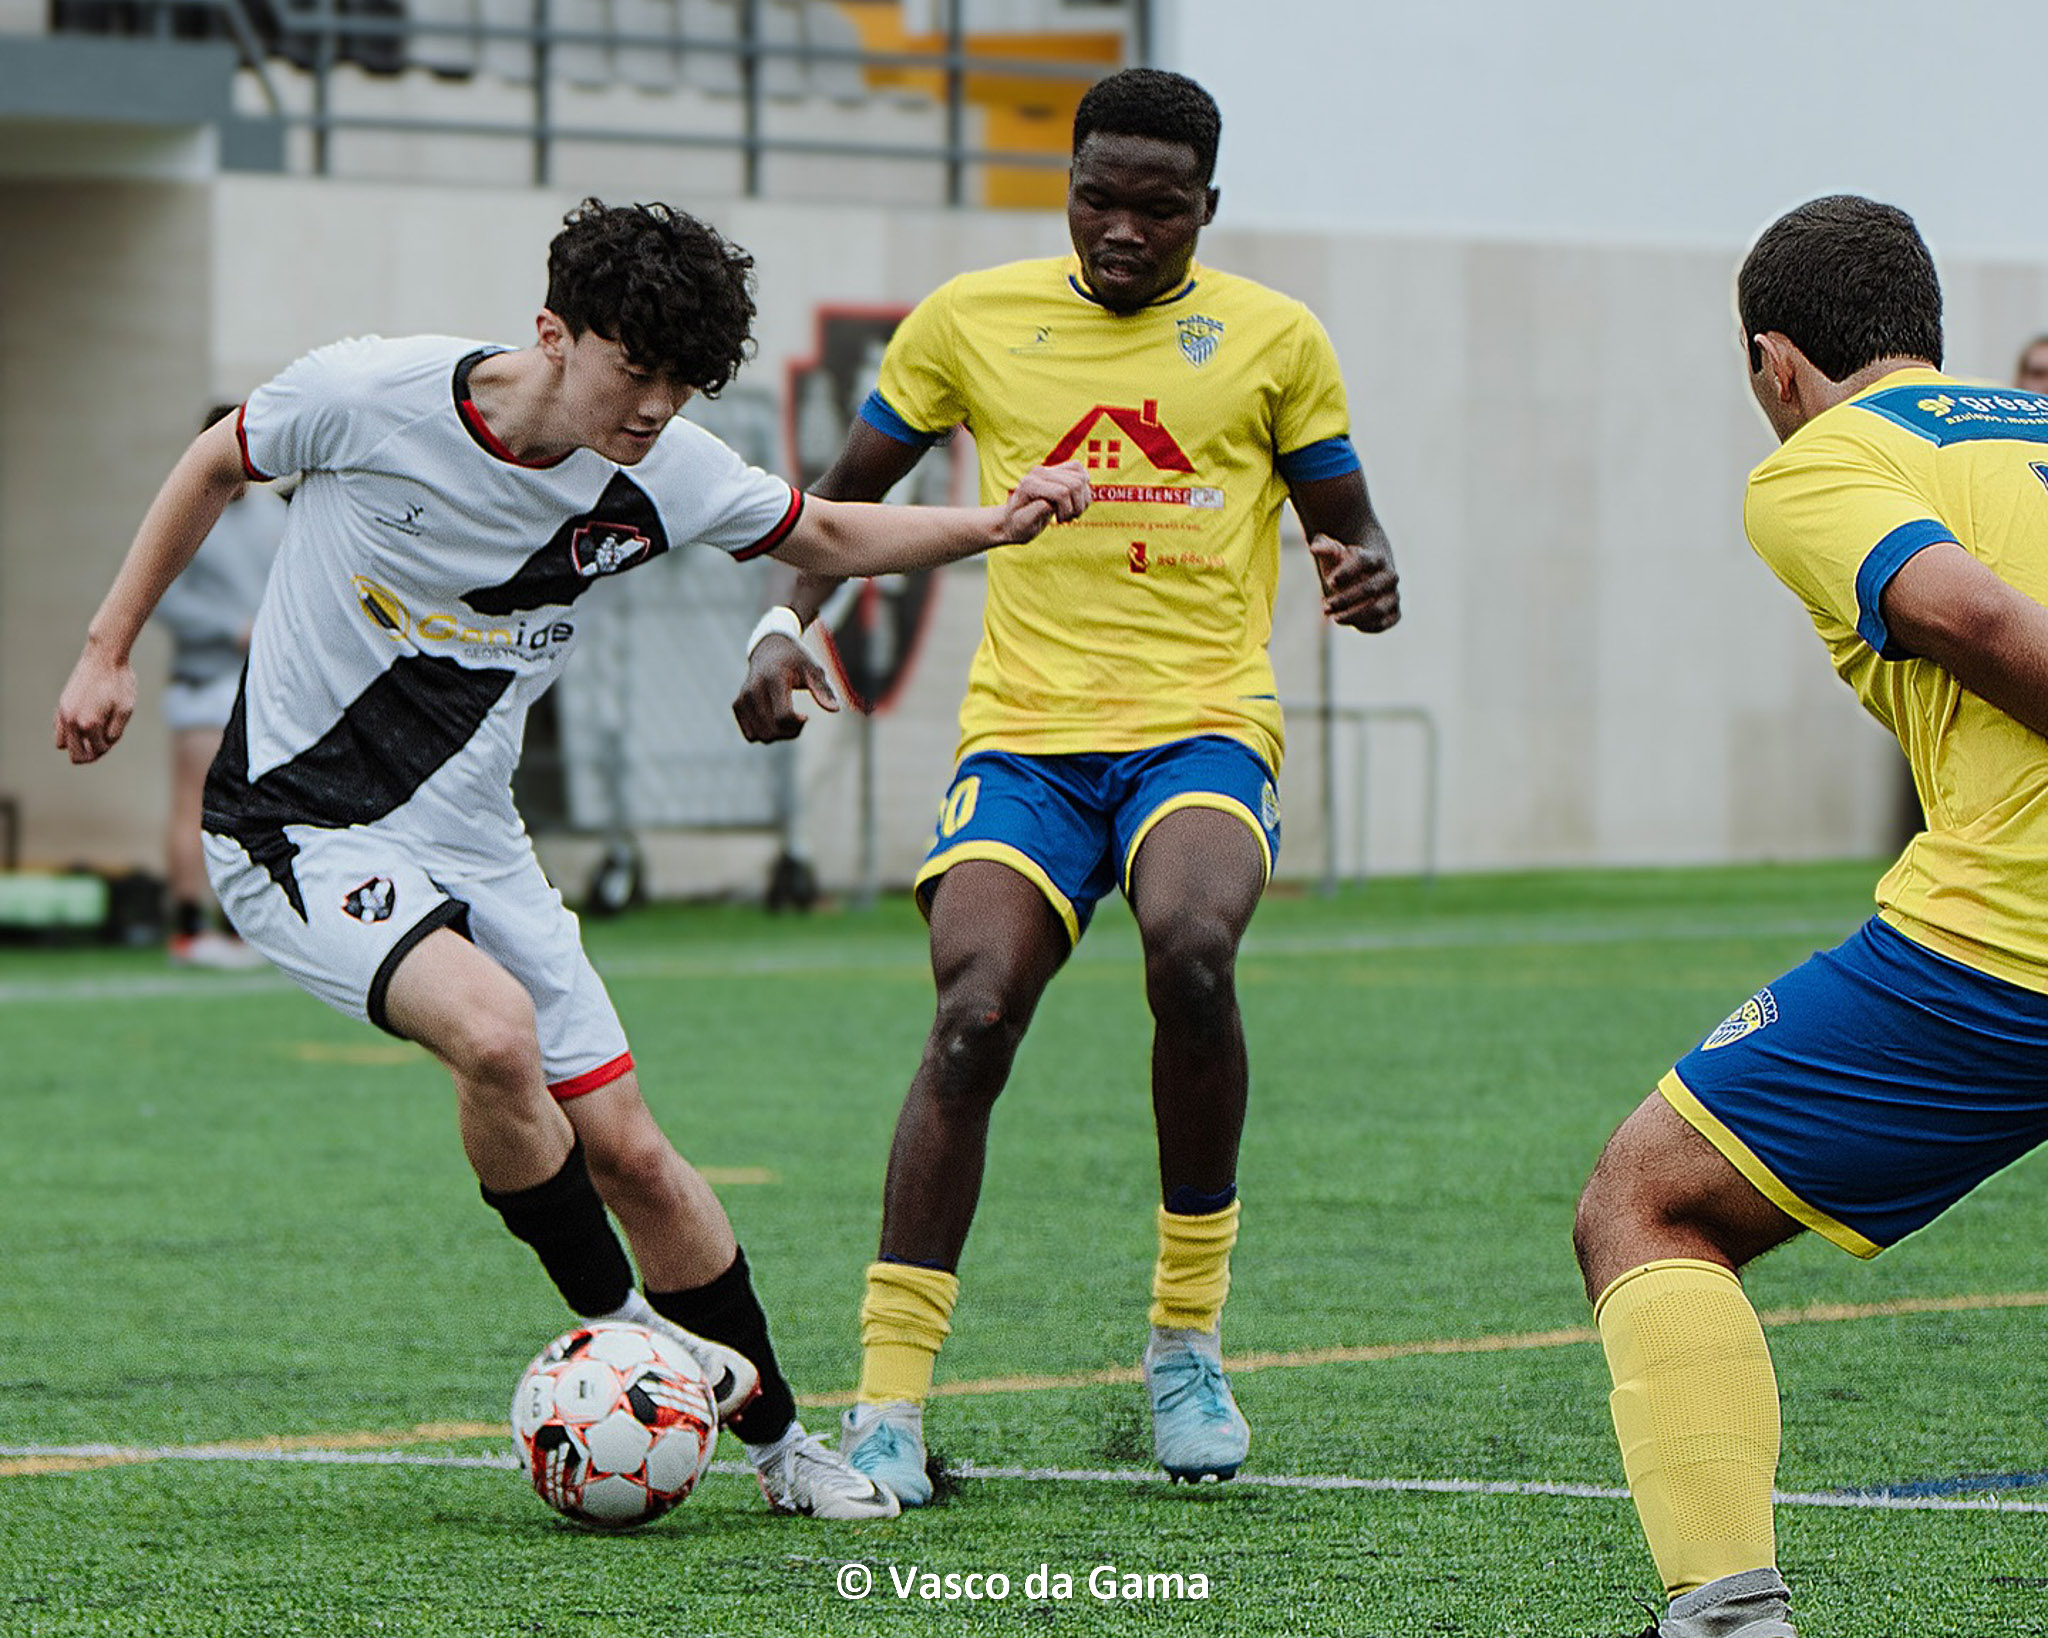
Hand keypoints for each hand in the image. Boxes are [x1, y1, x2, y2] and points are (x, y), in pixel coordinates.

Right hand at [54, 643, 136, 764]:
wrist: (104, 657)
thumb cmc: (119, 683)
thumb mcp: (126, 710)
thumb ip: (114, 732)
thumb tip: (102, 746)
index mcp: (90, 723)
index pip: (97, 751)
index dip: (109, 747)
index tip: (114, 734)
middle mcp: (72, 720)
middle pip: (75, 755)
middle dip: (91, 753)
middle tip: (104, 739)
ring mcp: (63, 712)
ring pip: (63, 744)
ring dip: (78, 744)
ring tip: (94, 732)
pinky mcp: (61, 704)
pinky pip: (59, 729)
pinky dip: (70, 732)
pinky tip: (84, 722)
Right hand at [731, 633, 840, 743]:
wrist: (770, 649)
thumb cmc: (796, 660)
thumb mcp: (813, 670)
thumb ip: (822, 690)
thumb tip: (835, 709)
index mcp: (773, 680)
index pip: (784, 717)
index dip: (798, 723)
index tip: (806, 717)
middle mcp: (753, 690)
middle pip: (772, 731)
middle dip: (791, 732)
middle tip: (800, 720)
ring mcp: (742, 698)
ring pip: (761, 736)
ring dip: (778, 735)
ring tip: (788, 720)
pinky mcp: (737, 705)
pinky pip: (751, 735)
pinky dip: (765, 734)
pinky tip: (774, 721)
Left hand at [994, 462, 1090, 543]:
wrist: (1013, 520)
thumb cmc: (1018, 526)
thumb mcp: (1023, 525)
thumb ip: (1034, 513)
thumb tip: (1048, 503)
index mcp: (1029, 484)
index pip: (1062, 492)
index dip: (1067, 510)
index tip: (1058, 521)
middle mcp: (1039, 472)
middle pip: (1075, 484)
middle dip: (1077, 506)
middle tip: (1066, 518)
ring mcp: (1050, 469)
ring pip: (1082, 478)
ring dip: (1083, 500)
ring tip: (1070, 512)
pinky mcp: (1059, 470)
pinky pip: (1082, 473)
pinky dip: (1085, 491)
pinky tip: (1075, 503)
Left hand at [1310, 535, 1400, 632]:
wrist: (1369, 573)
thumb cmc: (1347, 563)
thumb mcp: (1335, 552)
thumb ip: (1325, 548)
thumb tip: (1314, 548)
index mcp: (1377, 558)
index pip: (1364, 562)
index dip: (1347, 572)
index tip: (1330, 581)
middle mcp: (1390, 577)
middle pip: (1369, 589)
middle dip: (1345, 599)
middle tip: (1326, 605)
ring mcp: (1394, 596)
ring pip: (1377, 610)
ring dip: (1353, 616)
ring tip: (1333, 617)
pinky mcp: (1394, 613)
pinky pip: (1382, 624)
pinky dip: (1364, 626)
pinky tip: (1345, 621)